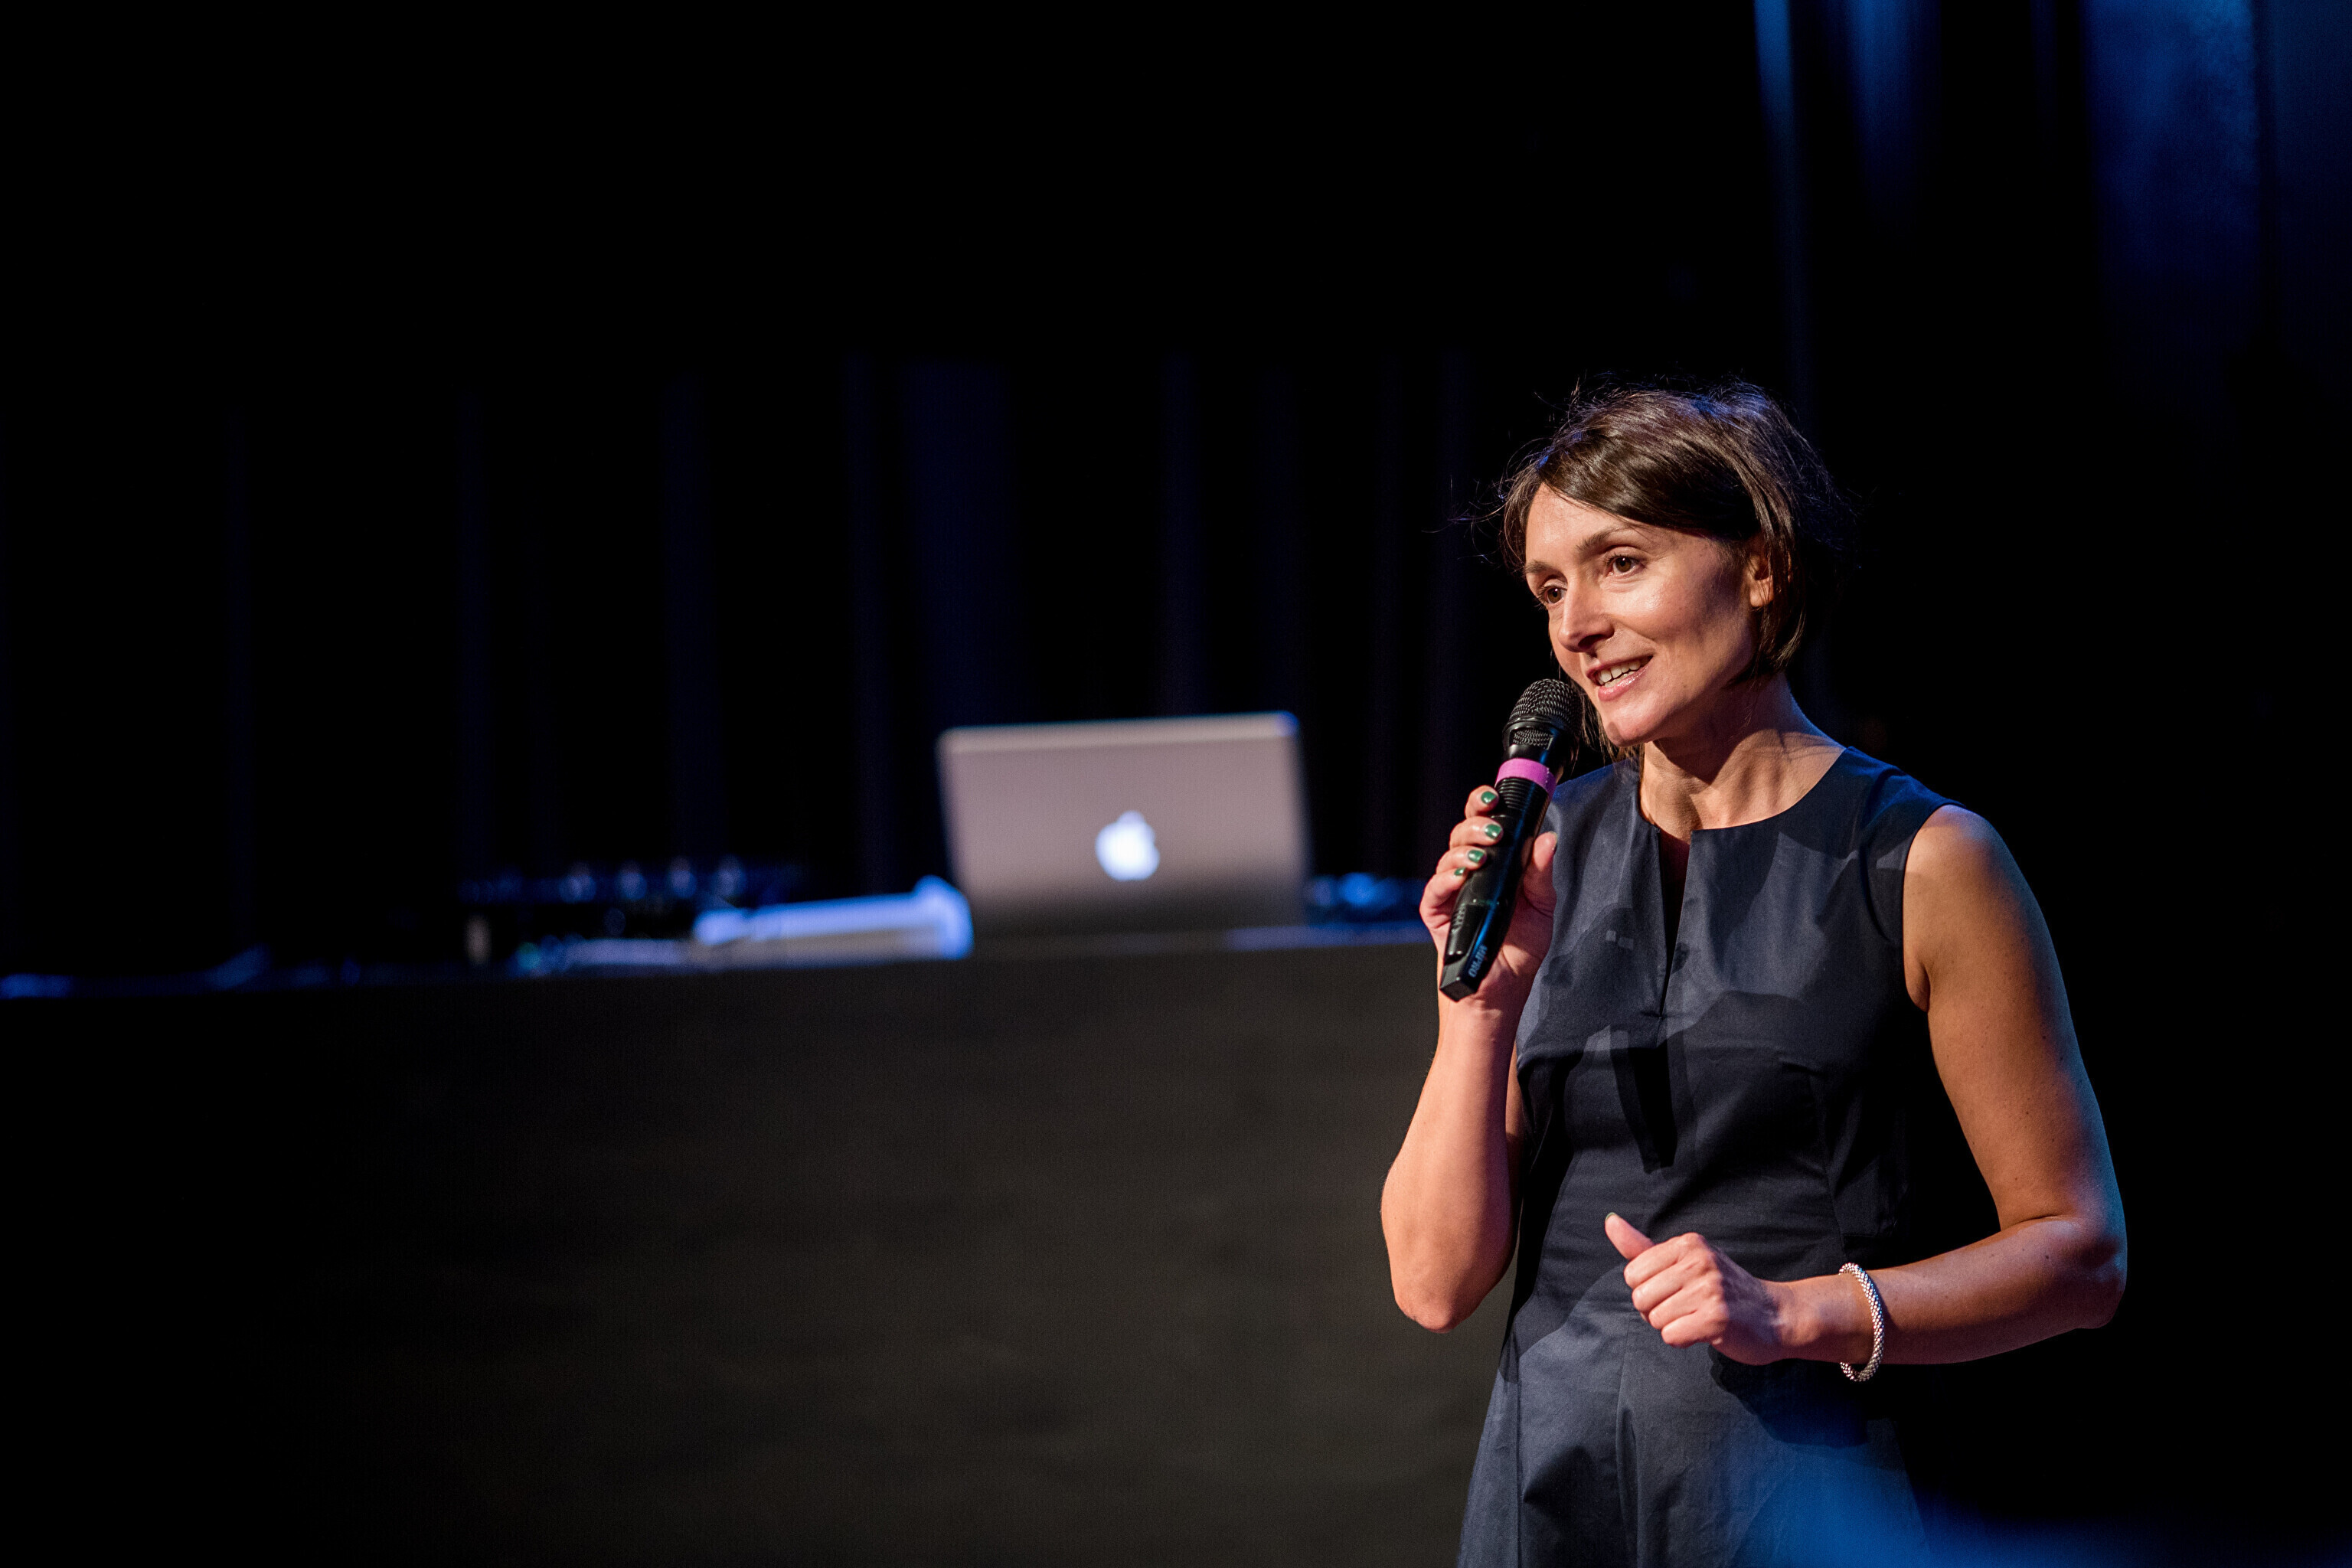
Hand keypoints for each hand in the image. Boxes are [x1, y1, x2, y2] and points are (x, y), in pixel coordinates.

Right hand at [1420, 784, 1559, 998]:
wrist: (1502, 991)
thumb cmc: (1519, 951)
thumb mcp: (1541, 908)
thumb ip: (1541, 874)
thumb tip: (1547, 838)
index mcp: (1496, 866)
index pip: (1484, 824)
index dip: (1483, 805)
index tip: (1495, 796)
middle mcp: (1471, 874)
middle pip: (1462, 833)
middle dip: (1475, 822)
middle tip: (1494, 828)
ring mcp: (1452, 892)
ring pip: (1448, 856)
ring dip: (1465, 849)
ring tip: (1483, 857)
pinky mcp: (1437, 914)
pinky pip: (1434, 889)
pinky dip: (1446, 878)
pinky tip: (1461, 876)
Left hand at [1606, 1212, 1790, 1364]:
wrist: (1777, 1316)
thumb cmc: (1725, 1290)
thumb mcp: (1685, 1261)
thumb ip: (1642, 1247)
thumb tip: (1610, 1222)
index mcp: (1688, 1244)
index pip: (1633, 1273)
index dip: (1648, 1290)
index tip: (1676, 1291)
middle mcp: (1699, 1261)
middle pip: (1640, 1297)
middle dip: (1656, 1311)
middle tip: (1687, 1308)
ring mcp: (1710, 1288)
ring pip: (1655, 1319)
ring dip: (1672, 1326)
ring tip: (1698, 1318)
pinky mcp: (1717, 1318)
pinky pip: (1671, 1336)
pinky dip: (1683, 1340)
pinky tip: (1704, 1332)